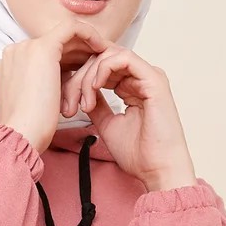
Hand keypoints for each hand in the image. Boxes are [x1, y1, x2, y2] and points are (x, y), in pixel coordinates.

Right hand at [0, 21, 109, 156]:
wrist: (22, 134)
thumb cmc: (31, 129)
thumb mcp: (39, 102)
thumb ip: (49, 87)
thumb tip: (68, 84)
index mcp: (12, 66)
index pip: (45, 57)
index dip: (69, 61)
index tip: (86, 71)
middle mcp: (16, 51)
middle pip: (55, 46)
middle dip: (80, 51)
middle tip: (102, 60)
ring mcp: (27, 47)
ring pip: (64, 38)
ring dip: (86, 45)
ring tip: (105, 55)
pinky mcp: (43, 48)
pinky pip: (72, 28)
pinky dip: (89, 35)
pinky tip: (101, 47)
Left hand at [60, 41, 196, 191]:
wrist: (158, 169)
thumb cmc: (139, 154)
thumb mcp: (107, 124)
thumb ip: (97, 104)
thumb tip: (81, 91)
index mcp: (133, 87)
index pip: (102, 69)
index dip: (80, 80)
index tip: (68, 105)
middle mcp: (142, 78)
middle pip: (103, 59)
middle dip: (79, 78)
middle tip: (69, 103)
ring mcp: (149, 76)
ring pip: (110, 56)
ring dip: (89, 75)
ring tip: (84, 101)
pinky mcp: (154, 79)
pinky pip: (124, 58)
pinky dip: (104, 68)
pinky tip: (94, 87)